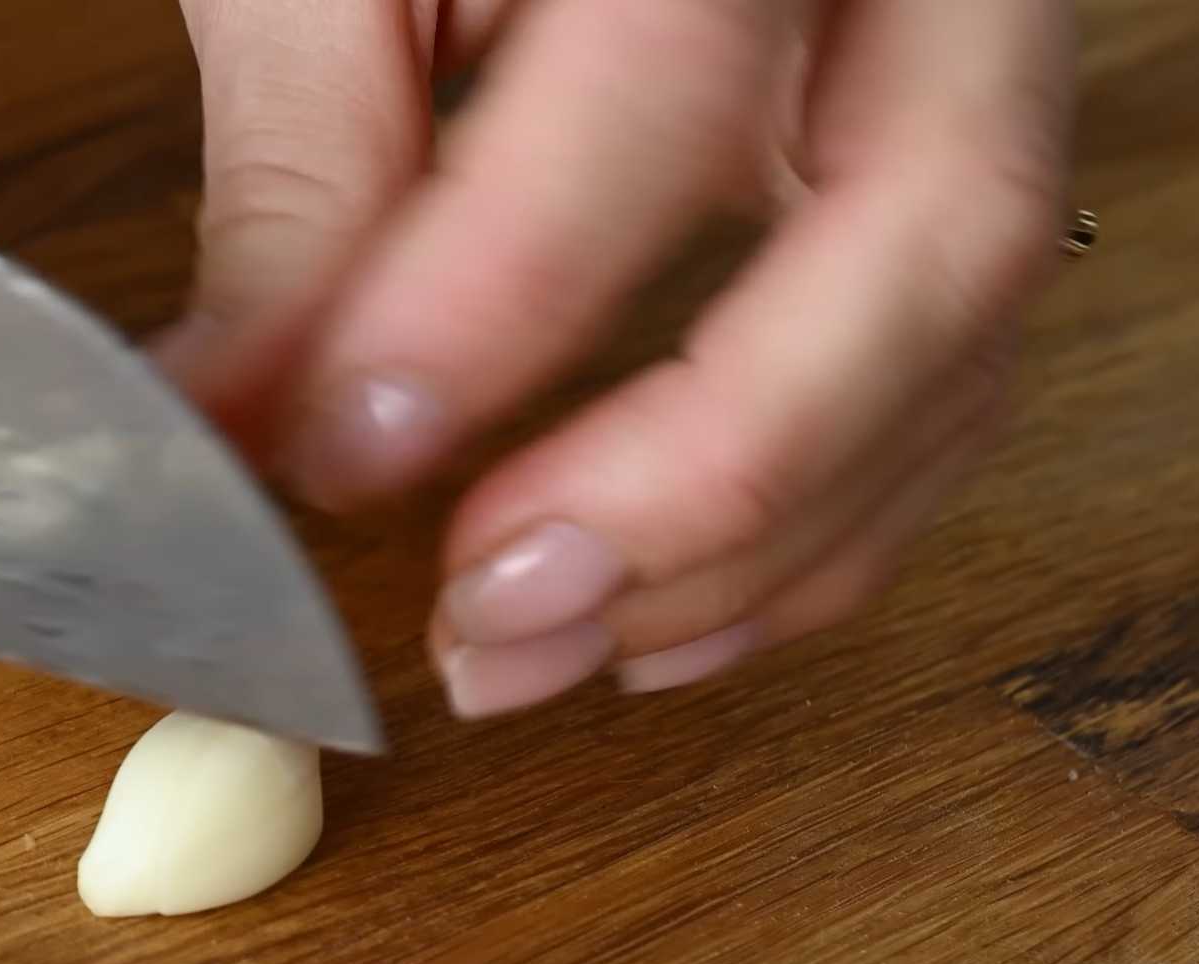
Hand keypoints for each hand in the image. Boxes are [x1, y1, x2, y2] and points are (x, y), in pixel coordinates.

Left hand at [167, 0, 1075, 717]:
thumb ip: (302, 168)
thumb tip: (228, 421)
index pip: (665, 81)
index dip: (504, 298)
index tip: (344, 451)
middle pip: (928, 235)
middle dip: (710, 472)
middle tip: (499, 608)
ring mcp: (970, 80)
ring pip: (962, 342)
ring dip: (755, 551)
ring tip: (536, 649)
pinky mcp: (953, 184)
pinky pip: (953, 388)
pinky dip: (813, 540)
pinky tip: (653, 622)